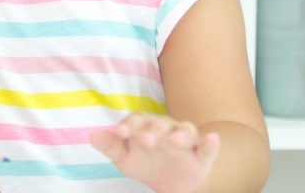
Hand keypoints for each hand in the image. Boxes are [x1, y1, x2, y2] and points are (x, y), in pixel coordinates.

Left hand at [90, 114, 219, 192]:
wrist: (172, 184)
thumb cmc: (146, 163)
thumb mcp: (125, 158)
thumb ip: (111, 146)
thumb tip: (91, 135)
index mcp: (146, 126)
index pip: (137, 120)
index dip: (129, 125)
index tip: (120, 133)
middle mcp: (167, 129)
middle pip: (161, 123)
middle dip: (154, 130)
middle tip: (146, 140)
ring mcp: (186, 141)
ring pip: (186, 130)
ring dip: (182, 133)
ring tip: (177, 139)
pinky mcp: (202, 154)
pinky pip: (207, 146)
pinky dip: (211, 142)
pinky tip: (212, 138)